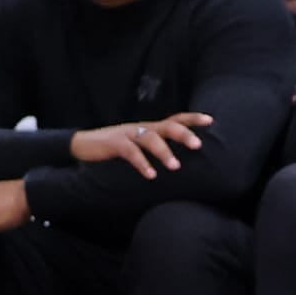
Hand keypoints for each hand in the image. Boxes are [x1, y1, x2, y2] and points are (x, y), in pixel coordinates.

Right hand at [69, 113, 211, 176]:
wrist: (84, 145)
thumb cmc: (117, 148)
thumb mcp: (140, 146)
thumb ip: (157, 148)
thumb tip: (182, 163)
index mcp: (150, 128)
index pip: (175, 119)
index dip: (192, 119)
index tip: (211, 120)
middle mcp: (142, 128)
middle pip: (167, 125)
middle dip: (183, 133)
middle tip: (198, 145)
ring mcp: (128, 134)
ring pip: (149, 137)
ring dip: (164, 151)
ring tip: (175, 166)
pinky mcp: (115, 143)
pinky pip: (131, 152)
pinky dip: (142, 163)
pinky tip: (151, 175)